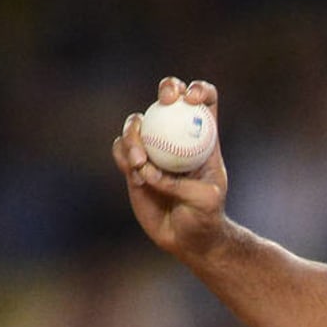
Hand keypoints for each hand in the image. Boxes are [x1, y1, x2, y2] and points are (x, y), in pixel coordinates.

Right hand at [111, 77, 229, 258]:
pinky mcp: (133, 165)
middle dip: (167, 89)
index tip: (192, 98)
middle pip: (169, 97)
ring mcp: (153, 148)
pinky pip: (120, 149)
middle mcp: (177, 136)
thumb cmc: (206, 217)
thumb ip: (181, 184)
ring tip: (140, 162)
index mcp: (204, 137)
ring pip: (138, 123)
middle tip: (165, 101)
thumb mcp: (206, 200)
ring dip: (135, 134)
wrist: (187, 238)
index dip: (200, 90)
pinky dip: (123, 155)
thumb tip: (149, 171)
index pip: (205, 101)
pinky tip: (135, 174)